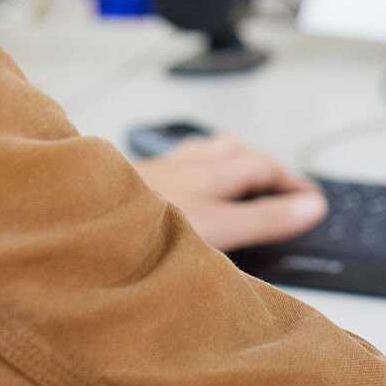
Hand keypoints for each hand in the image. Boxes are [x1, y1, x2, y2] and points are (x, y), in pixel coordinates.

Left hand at [134, 133, 327, 251]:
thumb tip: (310, 209)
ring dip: (230, 161)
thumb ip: (264, 220)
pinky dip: (195, 168)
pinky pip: (177, 165)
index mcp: (212, 174)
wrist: (72, 217)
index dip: (294, 189)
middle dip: (266, 169)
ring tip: (242, 176)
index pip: (267, 171)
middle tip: (286, 191)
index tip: (314, 205)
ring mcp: (159, 172)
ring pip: (204, 154)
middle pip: (237, 155)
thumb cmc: (136, 225)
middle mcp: (186, 166)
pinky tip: (185, 183)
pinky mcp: (136, 182)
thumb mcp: (218, 230)